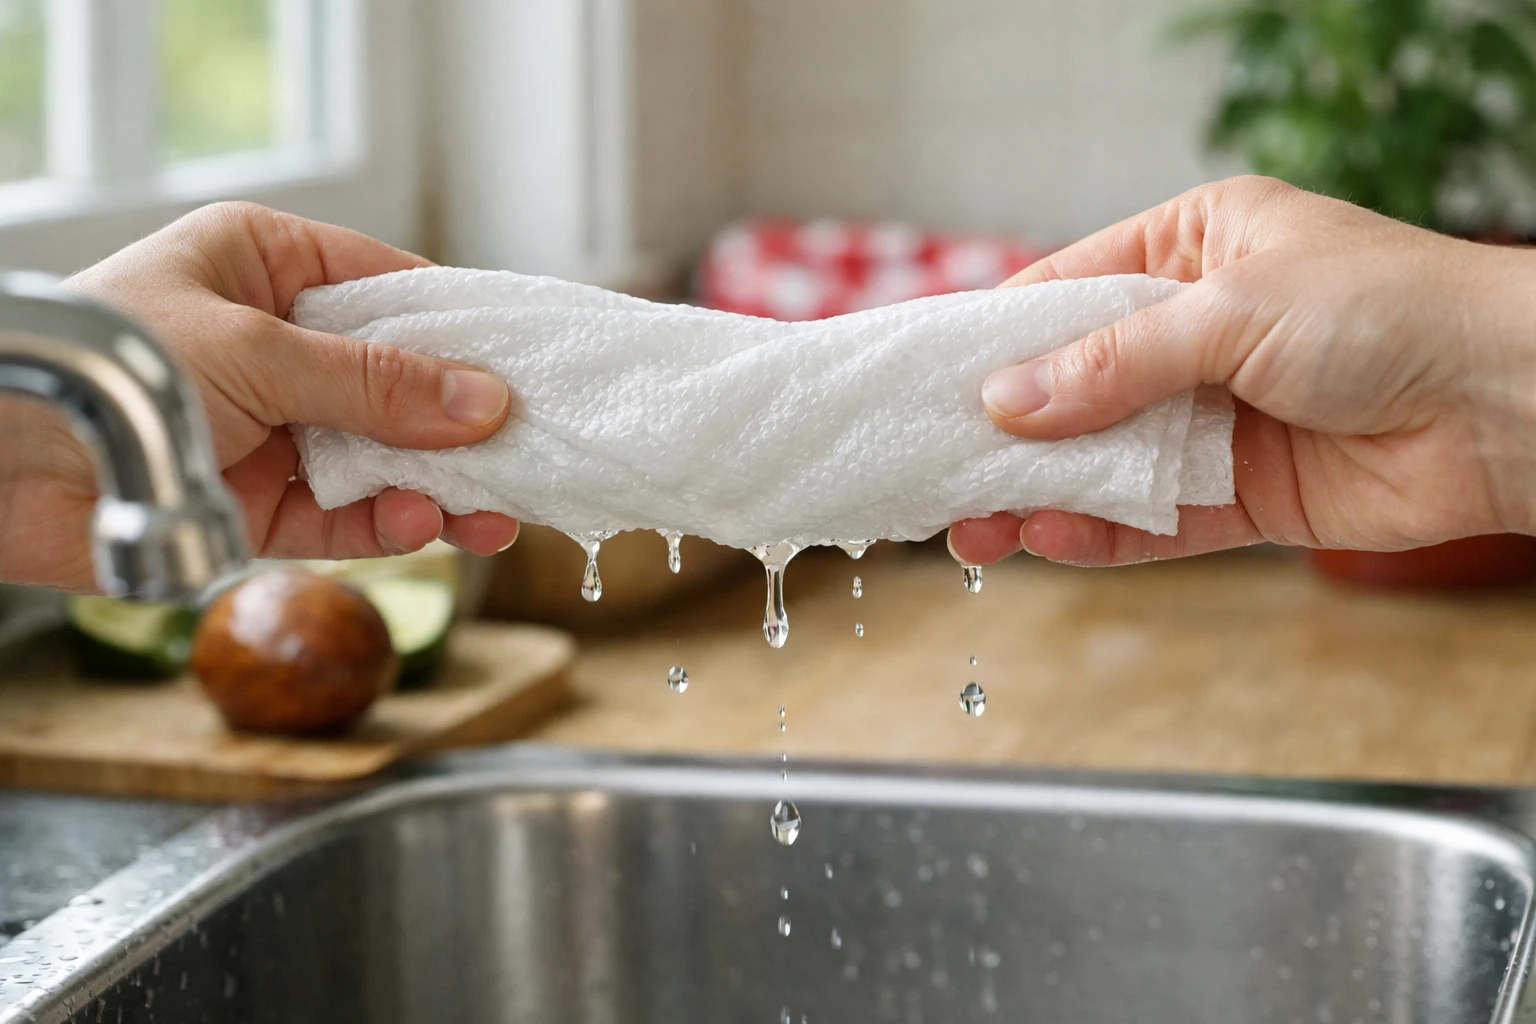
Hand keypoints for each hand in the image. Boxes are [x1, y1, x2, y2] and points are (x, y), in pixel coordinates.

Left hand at [0, 202, 519, 591]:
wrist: (2, 464)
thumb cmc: (113, 363)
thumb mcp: (258, 351)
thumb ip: (375, 384)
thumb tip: (486, 401)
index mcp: (267, 267)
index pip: (390, 289)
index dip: (462, 328)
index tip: (529, 362)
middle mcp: (277, 345)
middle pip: (399, 382)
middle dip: (463, 421)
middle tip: (533, 447)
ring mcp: (273, 428)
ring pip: (383, 458)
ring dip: (441, 486)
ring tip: (499, 512)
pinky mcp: (260, 506)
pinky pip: (345, 515)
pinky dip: (389, 524)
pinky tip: (425, 523)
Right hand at [948, 175, 1535, 566]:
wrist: (1515, 402)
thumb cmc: (1393, 310)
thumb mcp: (1230, 313)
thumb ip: (1112, 365)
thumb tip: (1004, 402)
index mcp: (1197, 249)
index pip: (1068, 293)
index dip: (997, 340)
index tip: (929, 380)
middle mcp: (1201, 332)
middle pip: (1076, 387)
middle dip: (1007, 433)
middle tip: (936, 470)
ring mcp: (1221, 416)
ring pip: (1106, 461)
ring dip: (1039, 494)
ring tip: (969, 526)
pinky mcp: (1246, 493)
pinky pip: (1155, 519)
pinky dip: (1100, 534)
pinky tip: (1044, 540)